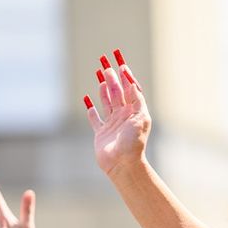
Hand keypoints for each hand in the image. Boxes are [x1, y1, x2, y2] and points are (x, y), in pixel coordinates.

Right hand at [84, 51, 150, 177]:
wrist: (123, 164)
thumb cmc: (134, 142)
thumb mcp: (140, 118)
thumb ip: (136, 99)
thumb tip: (131, 80)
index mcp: (135, 112)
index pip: (130, 89)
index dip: (126, 76)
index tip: (121, 63)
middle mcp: (124, 117)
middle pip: (117, 92)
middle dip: (112, 78)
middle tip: (105, 63)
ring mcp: (112, 125)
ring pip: (107, 102)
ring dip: (103, 89)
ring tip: (100, 76)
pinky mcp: (101, 133)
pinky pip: (94, 119)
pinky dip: (90, 109)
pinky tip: (87, 101)